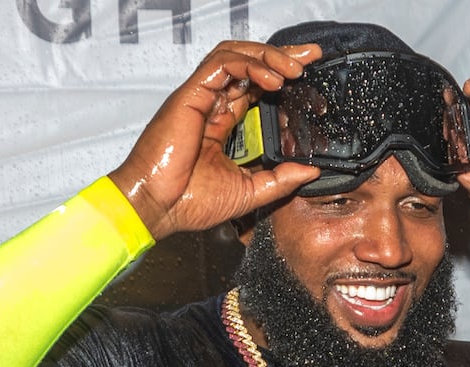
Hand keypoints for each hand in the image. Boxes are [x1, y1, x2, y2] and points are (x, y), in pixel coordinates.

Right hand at [107, 41, 324, 239]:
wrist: (158, 206)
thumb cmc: (190, 201)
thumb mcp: (249, 191)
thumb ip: (280, 180)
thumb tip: (311, 171)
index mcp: (223, 124)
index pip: (255, 88)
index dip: (281, 77)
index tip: (309, 77)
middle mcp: (213, 105)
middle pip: (249, 65)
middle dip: (282, 56)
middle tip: (311, 57)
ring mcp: (201, 97)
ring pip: (236, 57)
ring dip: (269, 57)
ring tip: (296, 69)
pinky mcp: (192, 94)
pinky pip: (222, 65)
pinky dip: (250, 66)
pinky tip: (273, 80)